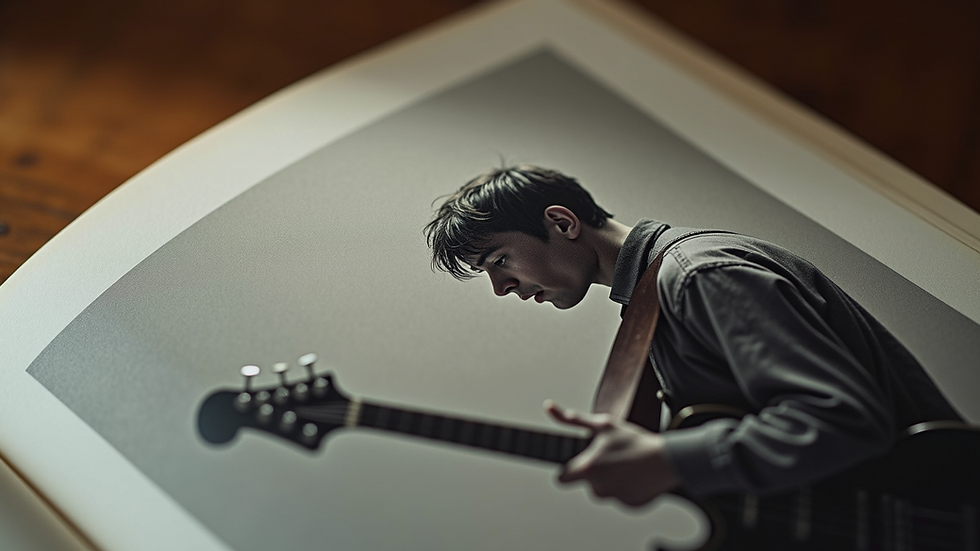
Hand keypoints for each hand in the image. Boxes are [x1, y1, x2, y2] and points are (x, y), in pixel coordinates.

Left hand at [545, 400, 680, 506]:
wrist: (667, 459)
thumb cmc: (633, 440)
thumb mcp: (602, 424)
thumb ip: (573, 419)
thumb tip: (550, 408)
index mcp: (587, 469)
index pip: (561, 479)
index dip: (567, 470)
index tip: (575, 464)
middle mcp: (598, 488)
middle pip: (586, 483)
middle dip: (594, 472)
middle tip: (611, 457)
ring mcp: (615, 499)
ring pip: (605, 491)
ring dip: (610, 481)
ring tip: (625, 464)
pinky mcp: (630, 506)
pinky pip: (622, 497)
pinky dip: (627, 488)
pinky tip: (636, 474)